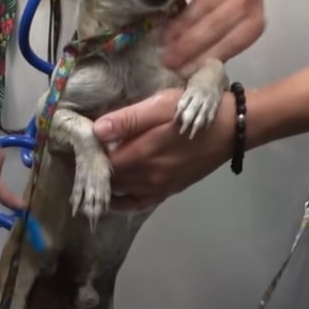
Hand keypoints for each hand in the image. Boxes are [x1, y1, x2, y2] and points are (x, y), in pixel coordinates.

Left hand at [92, 88, 232, 209]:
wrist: (231, 128)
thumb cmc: (192, 110)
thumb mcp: (160, 106)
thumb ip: (128, 120)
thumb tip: (96, 131)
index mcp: (142, 155)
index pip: (103, 164)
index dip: (88, 159)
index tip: (77, 149)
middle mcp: (148, 177)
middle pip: (111, 180)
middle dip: (95, 172)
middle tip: (81, 162)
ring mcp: (160, 186)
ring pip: (123, 193)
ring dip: (107, 186)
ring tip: (93, 177)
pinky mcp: (170, 190)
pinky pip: (140, 202)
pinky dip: (124, 201)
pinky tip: (116, 196)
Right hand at [159, 0, 264, 75]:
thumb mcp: (230, 21)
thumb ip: (217, 41)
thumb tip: (189, 70)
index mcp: (255, 20)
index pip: (229, 45)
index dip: (203, 59)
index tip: (181, 71)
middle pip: (215, 27)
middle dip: (188, 46)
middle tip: (166, 58)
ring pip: (204, 6)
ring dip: (181, 25)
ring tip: (164, 38)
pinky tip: (167, 5)